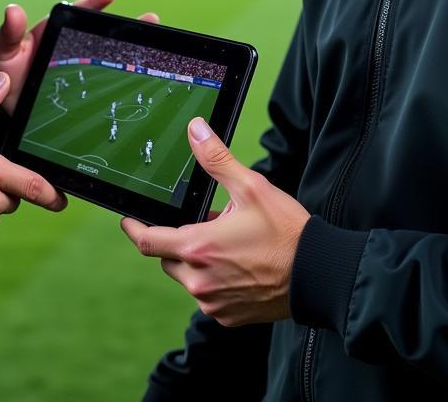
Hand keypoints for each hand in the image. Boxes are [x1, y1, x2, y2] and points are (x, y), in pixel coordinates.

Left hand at [0, 0, 158, 115]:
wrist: (4, 107)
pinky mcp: (82, 88)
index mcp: (53, 33)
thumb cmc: (3, 73)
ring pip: (108, 55)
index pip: (76, 14)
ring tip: (155, 44)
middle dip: (127, 26)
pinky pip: (104, 80)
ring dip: (130, 49)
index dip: (93, 4)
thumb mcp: (3, 52)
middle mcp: (69, 47)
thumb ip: (8, 34)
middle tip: (152, 19)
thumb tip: (13, 10)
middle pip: (101, 33)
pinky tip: (141, 77)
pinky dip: (122, 76)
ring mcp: (77, 67)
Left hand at [120, 117, 308, 325]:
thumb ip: (216, 159)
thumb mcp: (250, 187)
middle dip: (176, 240)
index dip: (133, 228)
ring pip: (188, 278)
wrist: (318, 275)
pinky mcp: (227, 317)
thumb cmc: (286, 232)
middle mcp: (199, 281)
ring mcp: (213, 303)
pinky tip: (237, 266)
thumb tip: (195, 130)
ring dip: (197, 261)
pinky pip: (208, 296)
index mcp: (198, 247)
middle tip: (203, 224)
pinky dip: (214, 280)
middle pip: (167, 258)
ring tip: (227, 244)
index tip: (128, 219)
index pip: (147, 241)